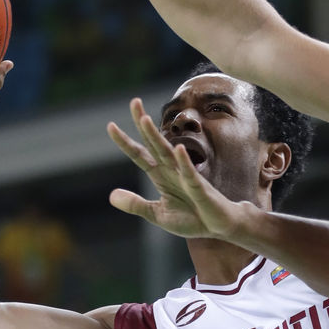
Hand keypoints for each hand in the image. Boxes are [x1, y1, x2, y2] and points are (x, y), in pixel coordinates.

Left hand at [108, 98, 249, 241]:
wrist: (218, 226)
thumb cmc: (192, 219)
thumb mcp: (158, 215)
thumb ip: (136, 204)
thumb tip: (111, 196)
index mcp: (160, 175)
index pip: (140, 155)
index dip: (125, 142)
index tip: (110, 126)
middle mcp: (171, 170)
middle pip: (154, 144)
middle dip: (143, 124)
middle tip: (134, 101)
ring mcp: (185, 176)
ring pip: (168, 153)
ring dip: (156, 137)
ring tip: (145, 120)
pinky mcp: (200, 188)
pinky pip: (190, 174)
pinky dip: (184, 162)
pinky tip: (179, 149)